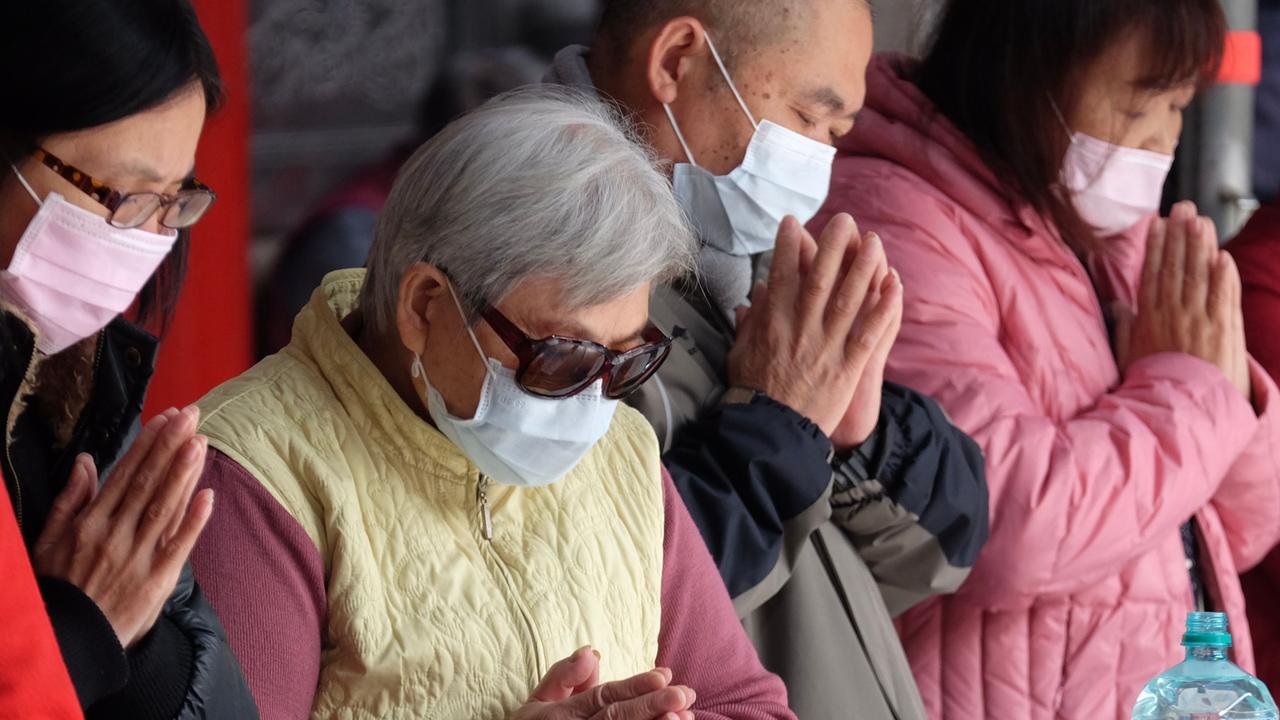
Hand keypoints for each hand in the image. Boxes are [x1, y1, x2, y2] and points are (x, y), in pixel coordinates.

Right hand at [33, 407, 214, 647]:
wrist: (69, 640)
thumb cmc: (60, 585)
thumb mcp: (50, 540)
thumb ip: (70, 499)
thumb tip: (84, 460)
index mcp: (90, 523)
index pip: (124, 474)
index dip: (147, 445)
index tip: (166, 419)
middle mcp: (114, 535)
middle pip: (148, 484)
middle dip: (170, 447)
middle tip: (191, 416)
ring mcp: (137, 557)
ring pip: (164, 508)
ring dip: (183, 474)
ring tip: (200, 443)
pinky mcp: (156, 581)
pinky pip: (177, 547)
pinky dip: (193, 522)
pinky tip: (208, 496)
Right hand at [513, 646, 694, 719]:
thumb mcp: (537, 700)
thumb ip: (563, 675)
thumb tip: (592, 652)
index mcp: (563, 713)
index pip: (603, 696)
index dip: (634, 686)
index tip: (664, 674)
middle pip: (617, 718)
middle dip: (653, 705)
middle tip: (685, 694)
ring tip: (683, 717)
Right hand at [729, 214, 902, 449]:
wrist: (770, 431)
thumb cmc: (752, 392)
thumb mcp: (740, 352)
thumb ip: (751, 321)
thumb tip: (758, 292)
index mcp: (773, 324)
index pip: (782, 276)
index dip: (789, 247)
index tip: (794, 222)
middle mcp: (801, 330)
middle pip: (821, 280)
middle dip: (833, 246)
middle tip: (844, 221)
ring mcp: (826, 348)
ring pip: (849, 300)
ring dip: (864, 268)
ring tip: (874, 241)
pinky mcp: (847, 368)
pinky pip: (870, 333)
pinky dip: (883, 308)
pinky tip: (894, 285)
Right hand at [1121, 202, 1249, 399]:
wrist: (1180, 410)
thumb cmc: (1152, 386)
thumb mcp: (1127, 356)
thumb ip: (1123, 327)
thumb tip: (1117, 303)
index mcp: (1149, 318)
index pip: (1153, 273)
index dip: (1157, 246)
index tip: (1159, 224)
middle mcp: (1174, 313)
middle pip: (1177, 267)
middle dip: (1180, 235)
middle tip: (1184, 208)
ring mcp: (1199, 320)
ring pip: (1200, 275)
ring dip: (1201, 246)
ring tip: (1202, 222)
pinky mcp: (1223, 330)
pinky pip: (1224, 296)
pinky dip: (1225, 276)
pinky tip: (1224, 257)